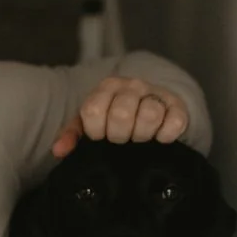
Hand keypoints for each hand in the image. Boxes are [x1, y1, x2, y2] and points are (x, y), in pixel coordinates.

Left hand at [51, 77, 189, 158]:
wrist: (151, 110)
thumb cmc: (115, 121)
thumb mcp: (91, 125)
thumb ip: (73, 135)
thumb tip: (59, 151)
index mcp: (106, 88)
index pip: (94, 111)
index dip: (96, 132)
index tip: (100, 138)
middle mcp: (131, 86)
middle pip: (121, 114)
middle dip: (119, 136)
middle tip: (121, 141)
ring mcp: (155, 94)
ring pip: (149, 116)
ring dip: (142, 135)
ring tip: (140, 140)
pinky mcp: (177, 106)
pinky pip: (174, 122)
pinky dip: (166, 135)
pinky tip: (159, 139)